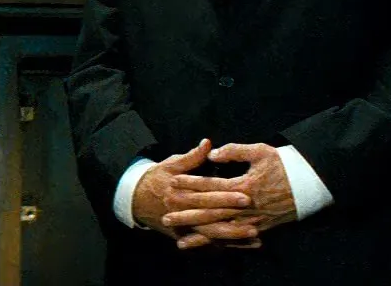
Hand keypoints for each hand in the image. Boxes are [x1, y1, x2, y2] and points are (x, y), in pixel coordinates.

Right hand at [132, 139, 257, 249]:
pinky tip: (245, 246)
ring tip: (256, 235)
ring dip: (234, 236)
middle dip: (233, 216)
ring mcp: (183, 227)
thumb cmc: (156, 178)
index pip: (206, 196)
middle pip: (211, 217)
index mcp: (179, 193)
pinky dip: (227, 246)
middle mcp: (181, 212)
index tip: (245, 195)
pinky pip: (208, 244)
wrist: (135, 200)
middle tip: (255, 215)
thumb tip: (208, 143)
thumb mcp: (171, 164)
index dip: (225, 196)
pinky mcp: (185, 236)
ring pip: (211, 235)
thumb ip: (192, 157)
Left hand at [166, 142, 298, 249]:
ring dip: (199, 234)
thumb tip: (212, 152)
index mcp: (243, 186)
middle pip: (210, 212)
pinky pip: (235, 239)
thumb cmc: (284, 165)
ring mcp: (252, 220)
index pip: (210, 185)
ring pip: (220, 230)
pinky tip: (204, 246)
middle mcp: (245, 206)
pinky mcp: (259, 228)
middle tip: (165, 216)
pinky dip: (218, 243)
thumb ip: (234, 151)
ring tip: (179, 238)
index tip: (172, 182)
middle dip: (186, 215)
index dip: (190, 183)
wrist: (311, 185)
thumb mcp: (260, 152)